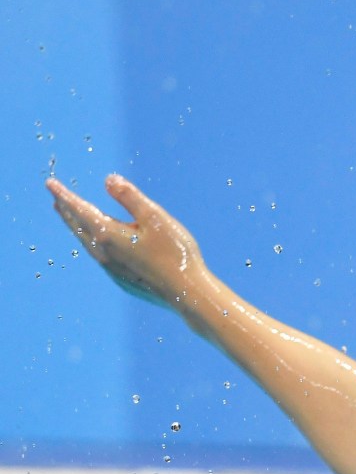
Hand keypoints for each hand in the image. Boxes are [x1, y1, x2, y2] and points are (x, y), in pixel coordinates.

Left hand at [46, 174, 206, 307]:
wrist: (186, 293)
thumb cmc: (174, 253)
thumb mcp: (154, 217)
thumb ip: (130, 197)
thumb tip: (109, 180)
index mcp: (108, 234)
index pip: (79, 209)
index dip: (64, 195)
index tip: (50, 183)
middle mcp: (103, 253)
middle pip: (79, 227)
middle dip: (67, 212)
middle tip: (56, 200)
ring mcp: (112, 270)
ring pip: (87, 244)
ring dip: (78, 229)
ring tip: (73, 220)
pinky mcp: (123, 281)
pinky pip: (100, 257)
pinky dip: (93, 244)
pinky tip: (102, 246)